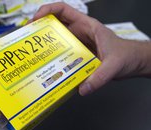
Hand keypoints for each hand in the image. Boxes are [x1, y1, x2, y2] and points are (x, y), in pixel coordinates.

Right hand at [33, 3, 150, 94]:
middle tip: (26, 40)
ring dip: (43, 47)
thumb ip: (100, 77)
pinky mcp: (76, 57)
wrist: (133, 64)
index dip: (48, 11)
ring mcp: (76, 46)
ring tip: (31, 56)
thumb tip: (82, 89)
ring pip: (56, 42)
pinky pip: (61, 56)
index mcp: (86, 26)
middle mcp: (79, 34)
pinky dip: (52, 60)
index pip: (63, 10)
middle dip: (39, 30)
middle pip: (54, 26)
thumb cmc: (126, 56)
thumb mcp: (114, 64)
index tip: (35, 19)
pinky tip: (45, 69)